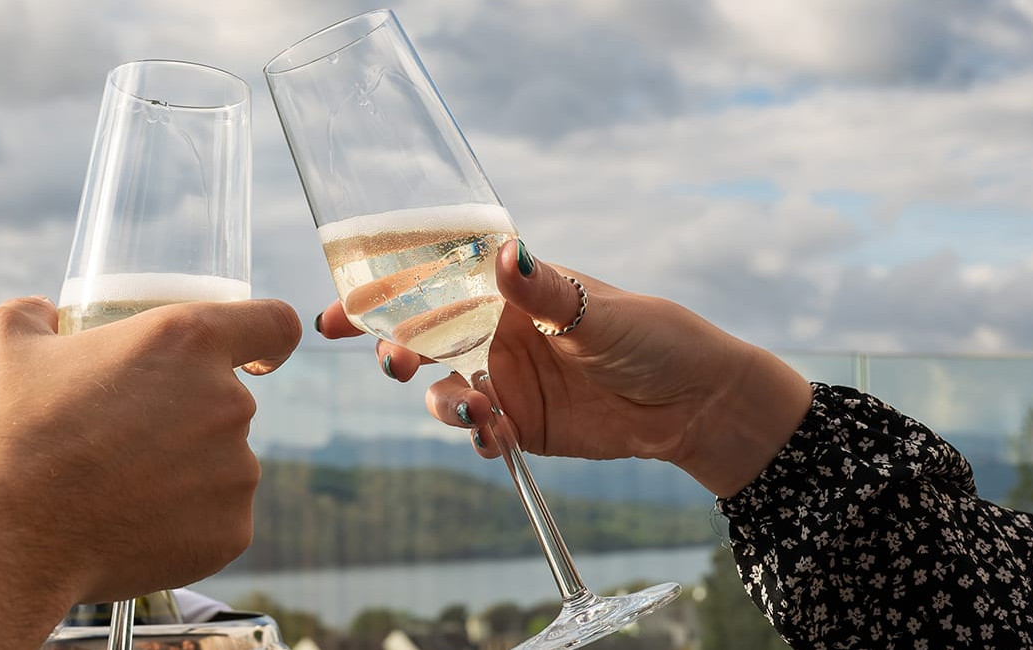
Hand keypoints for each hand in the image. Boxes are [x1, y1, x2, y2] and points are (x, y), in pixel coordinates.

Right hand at [0, 295, 299, 649]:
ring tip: (117, 488)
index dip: (266, 338)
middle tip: (125, 438)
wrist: (0, 538)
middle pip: (230, 402)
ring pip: (223, 464)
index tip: (256, 356)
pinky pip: (217, 519)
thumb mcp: (2, 339)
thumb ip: (37, 313)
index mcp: (186, 340)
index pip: (274, 324)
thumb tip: (48, 315)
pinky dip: (184, 524)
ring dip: (185, 471)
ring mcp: (235, 473)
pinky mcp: (230, 534)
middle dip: (187, 416)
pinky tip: (130, 526)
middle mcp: (226, 403)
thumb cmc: (1, 433)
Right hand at [316, 240, 809, 496]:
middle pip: (422, 341)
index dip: (380, 296)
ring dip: (443, 404)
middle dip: (396, 353)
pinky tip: (498, 439)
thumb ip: (544, 290)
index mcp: (506, 292)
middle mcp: (495, 333)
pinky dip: (478, 438)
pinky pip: (478, 433)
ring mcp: (504, 380)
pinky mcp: (519, 425)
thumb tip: (507, 253)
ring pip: (444, 393)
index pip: (431, 285)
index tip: (337, 313)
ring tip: (475, 413)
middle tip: (396, 367)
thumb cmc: (653, 336)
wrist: (696, 402)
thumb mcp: (596, 310)